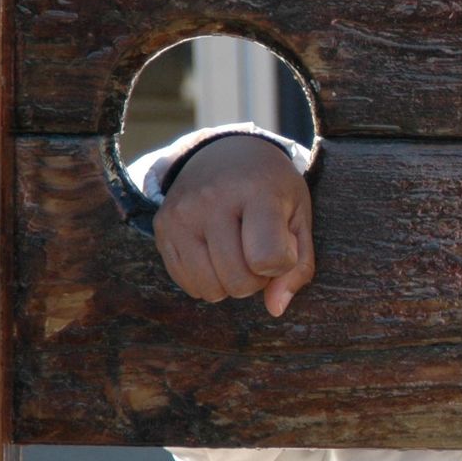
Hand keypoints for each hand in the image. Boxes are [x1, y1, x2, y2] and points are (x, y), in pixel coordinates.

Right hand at [153, 135, 315, 316]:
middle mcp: (212, 201)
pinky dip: (206, 281)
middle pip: (239, 281)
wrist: (225, 152)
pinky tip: (216, 255)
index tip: (284, 245)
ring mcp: (181, 214)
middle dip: (258, 279)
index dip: (282, 264)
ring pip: (210, 288)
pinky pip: (185, 282)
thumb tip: (275, 308)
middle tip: (259, 252)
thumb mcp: (300, 216)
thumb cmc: (272, 188)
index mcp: (256, 192)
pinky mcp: (161, 227)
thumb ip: (299, 265)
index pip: (267, 258)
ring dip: (231, 284)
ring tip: (238, 254)